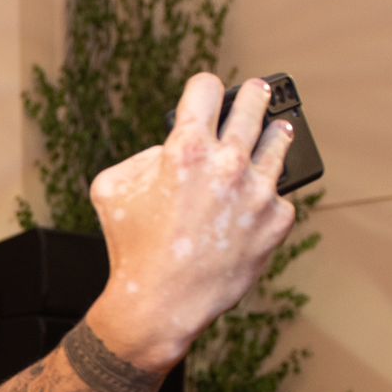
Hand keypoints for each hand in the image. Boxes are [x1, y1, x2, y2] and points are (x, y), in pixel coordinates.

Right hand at [86, 72, 296, 369]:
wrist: (160, 304)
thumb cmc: (131, 248)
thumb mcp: (111, 189)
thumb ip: (140, 157)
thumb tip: (169, 150)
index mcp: (186, 148)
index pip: (206, 87)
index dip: (204, 88)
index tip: (209, 92)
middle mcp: (228, 163)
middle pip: (253, 105)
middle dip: (254, 95)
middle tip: (259, 91)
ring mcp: (258, 191)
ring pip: (279, 142)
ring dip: (276, 133)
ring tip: (278, 129)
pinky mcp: (277, 221)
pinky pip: (280, 196)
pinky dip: (267, 199)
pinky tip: (258, 202)